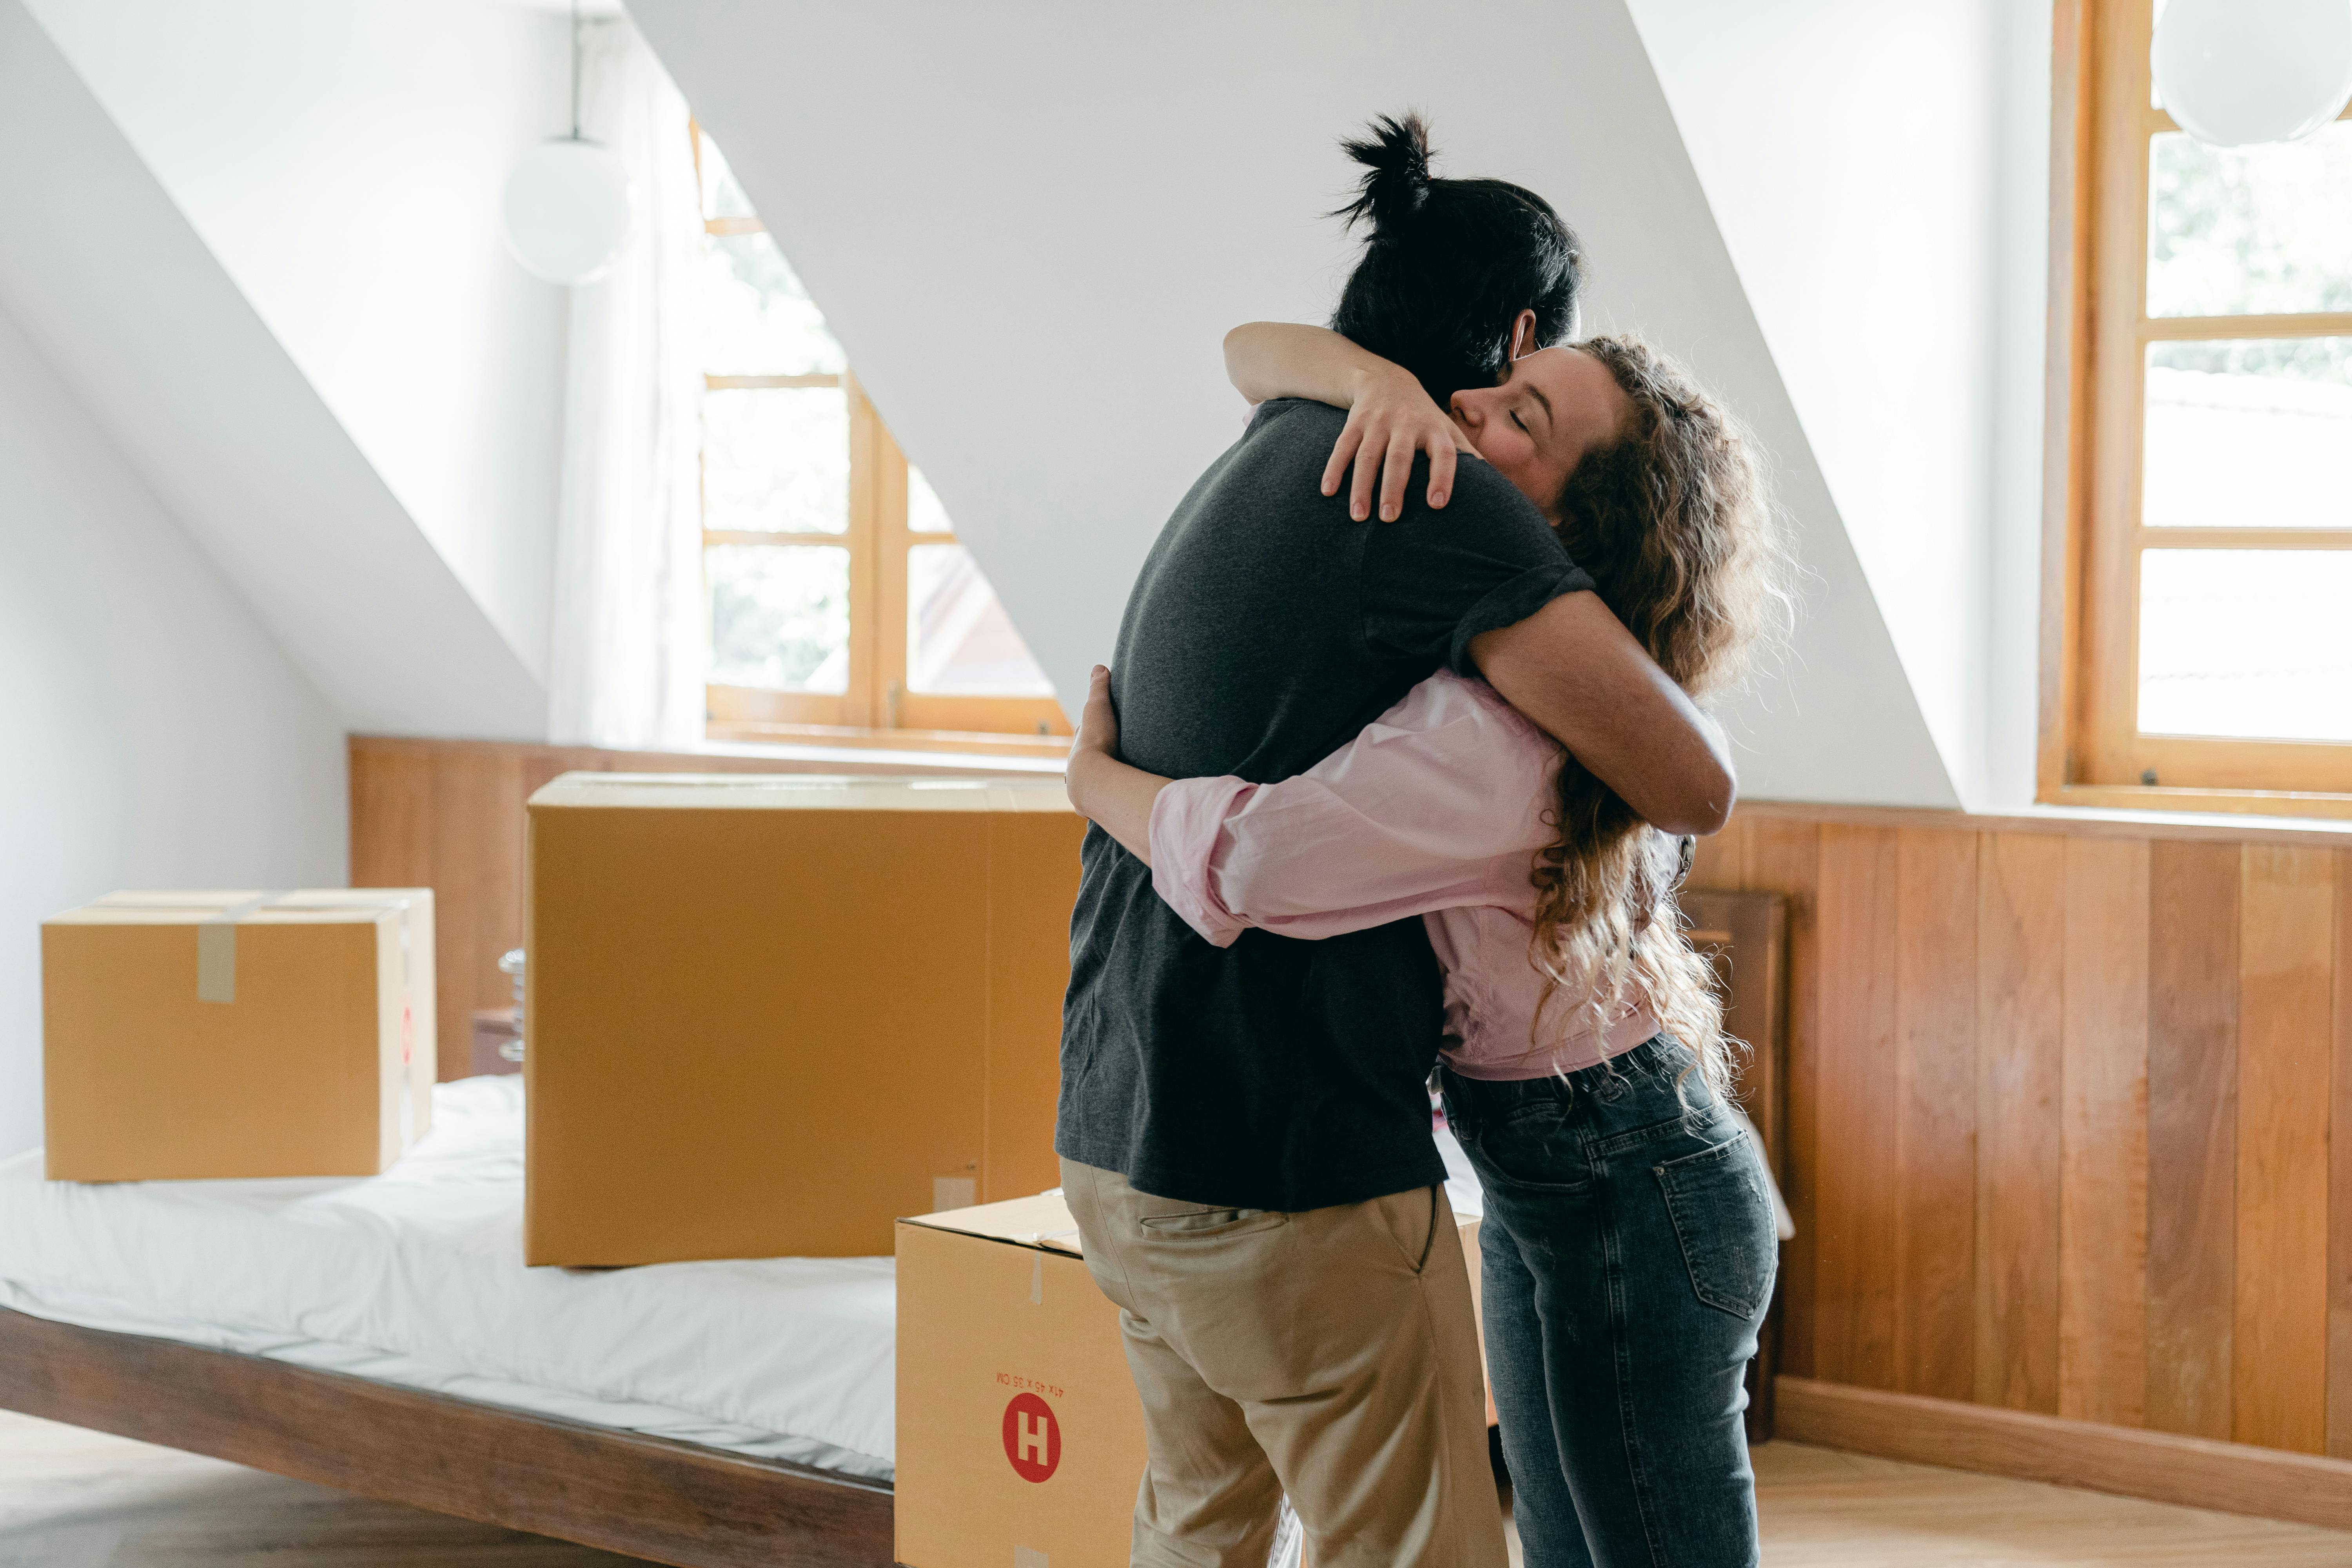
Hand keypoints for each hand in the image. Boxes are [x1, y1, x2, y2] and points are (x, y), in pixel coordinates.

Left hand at [1066, 665, 1119, 815]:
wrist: (1092, 779)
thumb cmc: (1097, 742)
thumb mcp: (1098, 708)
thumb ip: (1099, 688)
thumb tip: (1099, 667)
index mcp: (1080, 745)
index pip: (1086, 735)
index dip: (1095, 729)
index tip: (1103, 727)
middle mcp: (1076, 767)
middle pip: (1088, 761)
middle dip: (1098, 759)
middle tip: (1112, 756)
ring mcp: (1082, 788)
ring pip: (1092, 783)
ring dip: (1100, 783)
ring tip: (1115, 784)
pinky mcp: (1091, 806)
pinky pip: (1098, 802)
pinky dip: (1104, 801)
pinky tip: (1112, 805)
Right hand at [1321, 366, 1479, 522]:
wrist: (1386, 379)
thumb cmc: (1424, 417)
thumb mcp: (1448, 429)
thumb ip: (1467, 456)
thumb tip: (1496, 487)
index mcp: (1434, 428)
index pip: (1443, 453)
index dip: (1442, 477)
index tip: (1437, 504)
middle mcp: (1407, 424)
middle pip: (1399, 457)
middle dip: (1393, 487)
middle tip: (1389, 518)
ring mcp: (1378, 422)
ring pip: (1367, 455)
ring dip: (1361, 486)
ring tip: (1358, 517)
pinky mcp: (1355, 422)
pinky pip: (1342, 447)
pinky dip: (1334, 469)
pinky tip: (1328, 491)